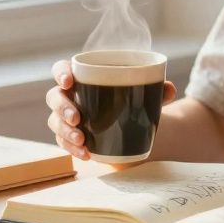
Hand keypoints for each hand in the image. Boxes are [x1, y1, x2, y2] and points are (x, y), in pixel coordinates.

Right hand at [45, 59, 176, 160]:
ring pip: (54, 122)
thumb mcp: (146, 95)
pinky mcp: (70, 137)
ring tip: (82, 140)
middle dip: (62, 107)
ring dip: (65, 131)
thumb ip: (157, 89)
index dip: (61, 73)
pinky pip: (63, 142)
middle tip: (77, 118)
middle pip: (54, 96)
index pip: (62, 69)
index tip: (69, 81)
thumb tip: (169, 88)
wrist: (134, 128)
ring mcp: (67, 118)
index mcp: (83, 77)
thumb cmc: (132, 101)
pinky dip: (72, 149)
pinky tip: (85, 154)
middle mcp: (71, 96)